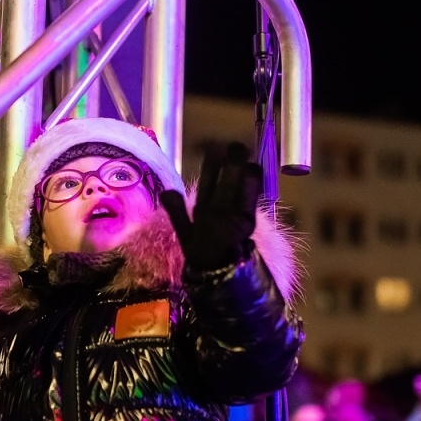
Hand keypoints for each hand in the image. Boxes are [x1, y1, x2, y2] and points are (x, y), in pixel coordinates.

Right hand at [160, 143, 260, 272]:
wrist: (223, 274)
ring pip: (246, 184)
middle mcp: (222, 211)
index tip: (214, 149)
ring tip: (246, 157)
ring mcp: (239, 214)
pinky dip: (254, 181)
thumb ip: (177, 212)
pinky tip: (254, 171)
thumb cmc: (202, 255)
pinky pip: (254, 194)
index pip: (208, 182)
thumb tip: (166, 191)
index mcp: (204, 213)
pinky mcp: (251, 218)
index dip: (212, 164)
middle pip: (230, 178)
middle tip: (236, 146)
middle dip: (234, 159)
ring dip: (247, 167)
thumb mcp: (184, 235)